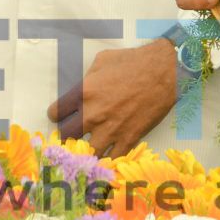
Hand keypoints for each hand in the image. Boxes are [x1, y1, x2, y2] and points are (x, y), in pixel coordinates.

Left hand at [47, 40, 176, 157]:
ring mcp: (110, 130)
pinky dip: (108, 159)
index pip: (56, 113)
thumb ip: (88, 78)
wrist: (162, 72)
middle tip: (73, 134)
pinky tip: (106, 156)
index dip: (57, 115)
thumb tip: (84, 88)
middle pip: (67, 136)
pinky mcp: (128, 139)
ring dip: (86, 150)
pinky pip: (112, 158)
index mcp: (83, 93)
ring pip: (87, 152)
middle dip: (67, 135)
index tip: (61, 116)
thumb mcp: (102, 61)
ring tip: (88, 148)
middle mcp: (93, 114)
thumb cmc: (132, 62)